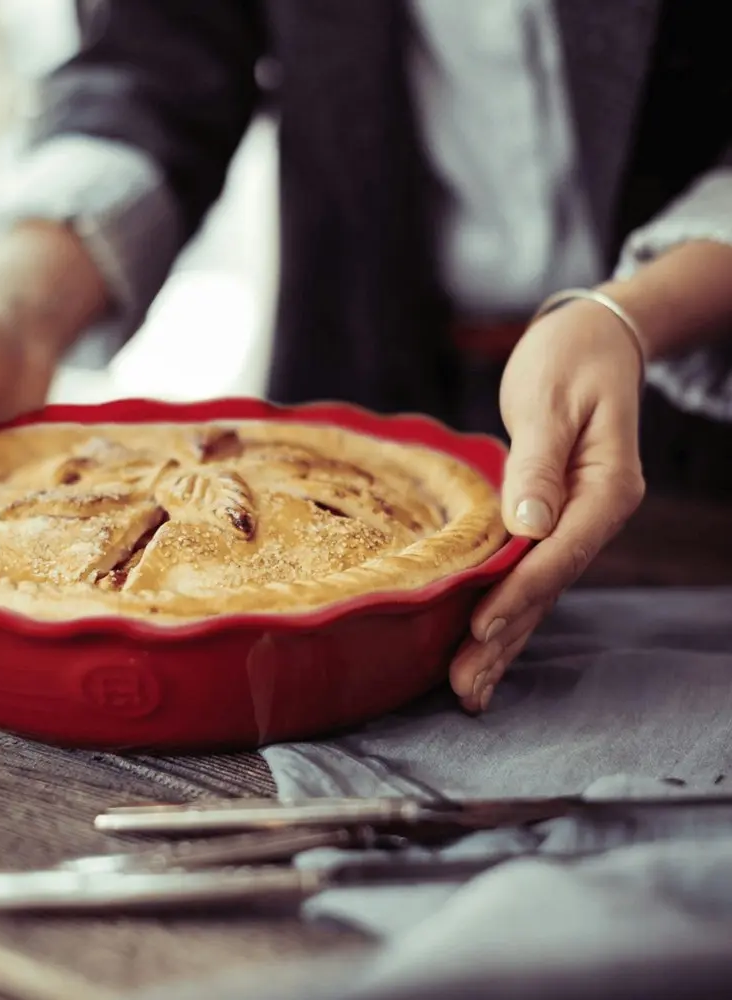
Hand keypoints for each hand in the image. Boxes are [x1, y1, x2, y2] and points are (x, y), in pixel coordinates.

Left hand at [449, 299, 645, 711]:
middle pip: (546, 588)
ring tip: (469, 690)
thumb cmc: (570, 360)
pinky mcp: (553, 521)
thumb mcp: (553, 402)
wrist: (594, 342)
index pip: (558, 552)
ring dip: (504, 641)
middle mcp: (595, 516)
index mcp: (605, 489)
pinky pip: (529, 574)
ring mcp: (576, 523)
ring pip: (537, 592)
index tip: (479, 628)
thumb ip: (540, 464)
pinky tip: (485, 644)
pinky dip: (506, 610)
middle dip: (504, 640)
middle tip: (464, 690)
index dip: (517, 592)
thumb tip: (528, 525)